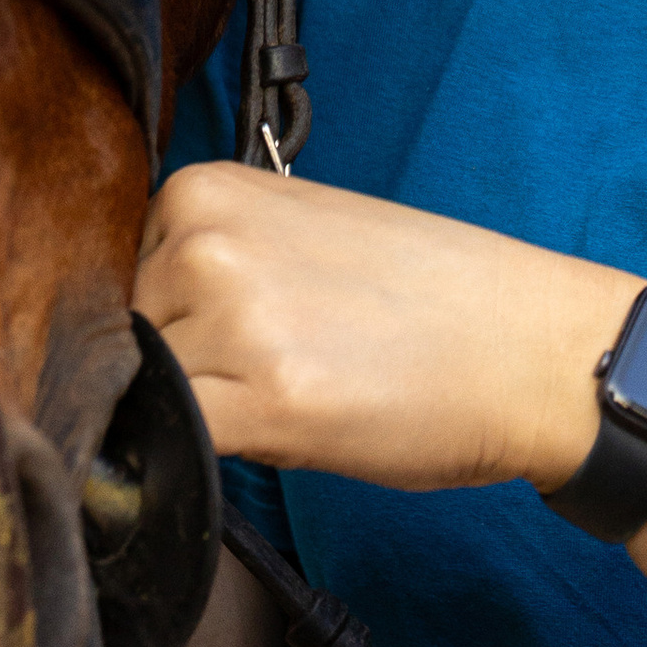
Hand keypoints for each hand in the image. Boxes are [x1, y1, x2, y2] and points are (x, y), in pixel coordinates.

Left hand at [134, 163, 635, 494]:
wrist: (528, 348)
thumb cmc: (428, 298)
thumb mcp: (303, 235)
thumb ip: (214, 261)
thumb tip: (134, 333)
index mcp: (206, 188)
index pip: (119, 275)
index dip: (166, 323)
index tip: (225, 339)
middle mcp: (205, 242)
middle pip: (127, 337)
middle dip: (183, 367)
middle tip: (278, 368)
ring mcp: (230, 319)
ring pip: (150, 393)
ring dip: (205, 413)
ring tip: (297, 392)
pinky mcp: (262, 401)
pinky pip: (177, 444)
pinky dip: (201, 458)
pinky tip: (276, 436)